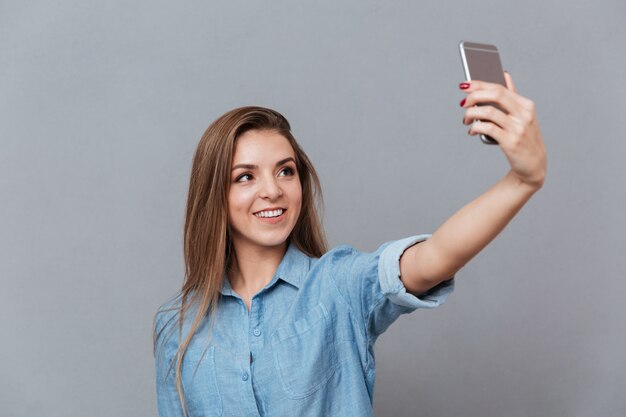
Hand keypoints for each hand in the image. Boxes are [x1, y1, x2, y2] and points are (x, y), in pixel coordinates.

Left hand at [460, 72, 546, 189]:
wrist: (533, 164)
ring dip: (471, 114)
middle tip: (462, 103)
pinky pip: (487, 128)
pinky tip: (472, 131)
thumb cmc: (524, 138)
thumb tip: (505, 75)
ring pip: (488, 112)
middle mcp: (524, 114)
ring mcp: (518, 128)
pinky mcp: (511, 142)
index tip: (464, 85)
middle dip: (474, 96)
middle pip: (495, 95)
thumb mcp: (523, 115)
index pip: (500, 88)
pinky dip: (475, 127)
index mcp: (526, 105)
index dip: (480, 84)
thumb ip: (513, 96)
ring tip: (466, 119)